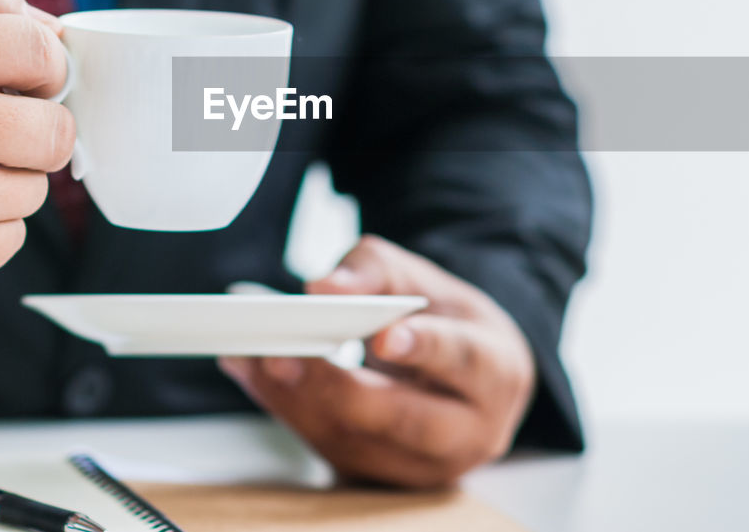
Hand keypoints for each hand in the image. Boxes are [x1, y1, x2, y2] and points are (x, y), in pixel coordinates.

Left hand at [219, 236, 535, 488]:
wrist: (465, 375)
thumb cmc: (447, 322)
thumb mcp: (424, 280)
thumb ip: (375, 270)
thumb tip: (324, 286)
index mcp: (496, 372)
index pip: (463, 362)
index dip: (423, 349)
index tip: (381, 335)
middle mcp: (470, 432)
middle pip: (403, 421)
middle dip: (337, 389)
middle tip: (283, 355)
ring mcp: (425, 467)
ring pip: (357, 444)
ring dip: (295, 401)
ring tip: (251, 358)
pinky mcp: (382, 478)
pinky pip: (330, 451)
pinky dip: (288, 411)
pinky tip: (255, 375)